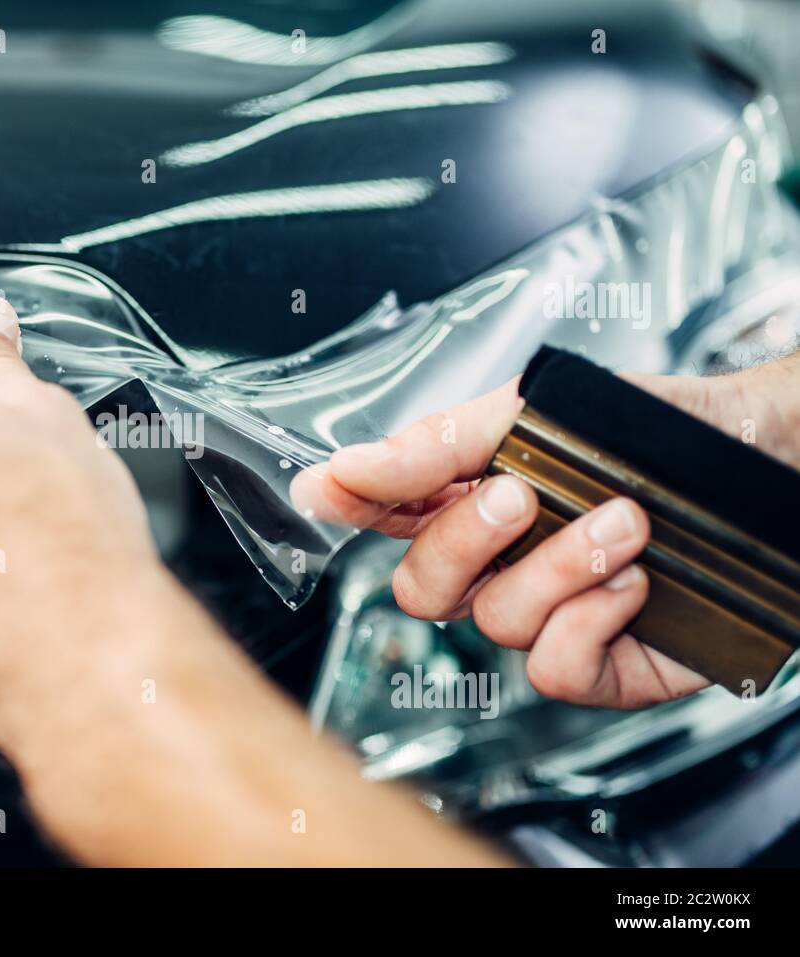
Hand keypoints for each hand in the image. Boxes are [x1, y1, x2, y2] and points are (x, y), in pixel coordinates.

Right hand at [289, 374, 740, 709]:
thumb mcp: (543, 411)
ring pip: (495, 623)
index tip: (328, 488)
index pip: (386, 510)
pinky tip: (634, 585)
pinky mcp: (606, 662)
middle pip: (421, 588)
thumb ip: (439, 443)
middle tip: (518, 498)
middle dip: (462, 544)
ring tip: (623, 523)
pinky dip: (590, 624)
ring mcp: (552, 614)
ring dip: (558, 568)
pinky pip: (554, 670)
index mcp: (478, 493)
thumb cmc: (668, 429)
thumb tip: (342, 468)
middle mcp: (505, 561)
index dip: (348, 503)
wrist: (775, 455)